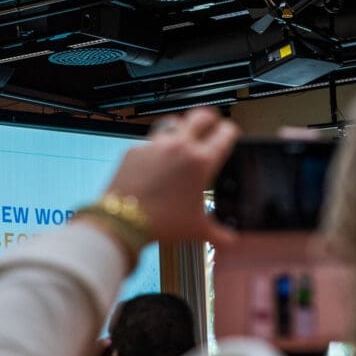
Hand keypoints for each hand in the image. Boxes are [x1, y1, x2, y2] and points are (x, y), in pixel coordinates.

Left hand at [107, 107, 238, 245]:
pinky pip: (149, 140)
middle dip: (210, 119)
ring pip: (174, 122)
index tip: (230, 135)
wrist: (123, 222)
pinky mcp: (135, 149)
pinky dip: (156, 146)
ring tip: (182, 139)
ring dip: (181, 128)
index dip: (231, 132)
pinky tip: (157, 159)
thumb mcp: (197, 229)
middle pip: (201, 115)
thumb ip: (220, 233)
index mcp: (201, 161)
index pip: (226, 132)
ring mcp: (155, 145)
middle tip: (211, 126)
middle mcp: (179, 146)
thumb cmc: (161, 223)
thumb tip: (231, 240)